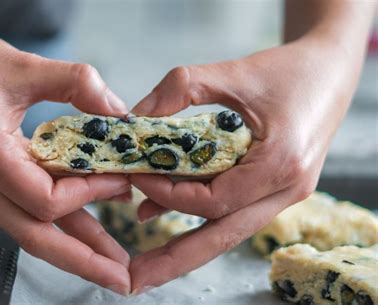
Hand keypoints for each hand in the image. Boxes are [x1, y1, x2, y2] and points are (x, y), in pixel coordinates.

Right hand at [0, 26, 131, 293]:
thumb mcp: (25, 64)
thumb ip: (77, 83)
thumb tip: (120, 114)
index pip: (44, 198)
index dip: (89, 193)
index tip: (121, 179)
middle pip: (36, 237)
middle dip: (83, 260)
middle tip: (123, 279)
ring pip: (32, 232)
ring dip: (75, 251)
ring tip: (113, 265)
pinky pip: (29, 213)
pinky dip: (62, 225)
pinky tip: (90, 232)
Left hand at [128, 37, 361, 291]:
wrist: (330, 73)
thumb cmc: (288, 71)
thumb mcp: (232, 73)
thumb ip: (180, 89)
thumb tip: (135, 118)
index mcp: (281, 162)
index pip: (213, 200)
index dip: (168, 193)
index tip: (135, 178)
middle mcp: (286, 190)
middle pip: (221, 237)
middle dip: (174, 261)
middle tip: (132, 280)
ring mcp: (283, 196)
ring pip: (227, 232)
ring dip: (185, 249)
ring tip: (145, 265)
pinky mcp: (275, 191)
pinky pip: (233, 214)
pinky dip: (200, 220)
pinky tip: (165, 213)